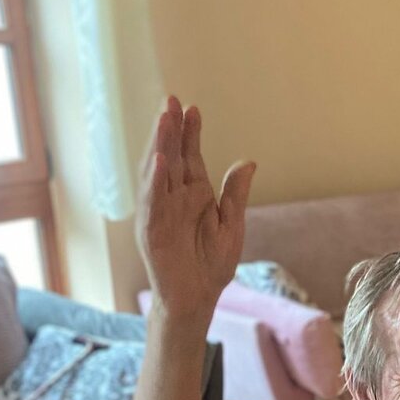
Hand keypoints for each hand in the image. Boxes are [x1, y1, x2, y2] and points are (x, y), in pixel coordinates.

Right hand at [136, 97, 254, 321]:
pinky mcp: (152, 230)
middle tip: (172, 101)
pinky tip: (160, 162)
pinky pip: (153, 203)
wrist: (198, 298)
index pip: (190, 156)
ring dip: (160, 147)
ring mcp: (160, 212)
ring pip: (157, 173)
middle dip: (170, 129)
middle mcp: (174, 198)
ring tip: (164, 121)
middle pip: (171, 157)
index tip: (193, 108)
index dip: (190, 133)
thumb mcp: (232, 226)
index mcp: (194, 194)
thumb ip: (235, 195)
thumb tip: (247, 162)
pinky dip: (155, 182)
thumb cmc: (212, 265)